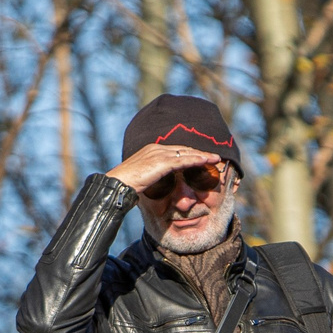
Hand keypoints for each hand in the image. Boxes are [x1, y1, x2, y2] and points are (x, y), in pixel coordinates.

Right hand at [107, 142, 221, 193]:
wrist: (117, 183)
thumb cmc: (126, 184)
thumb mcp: (143, 177)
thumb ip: (153, 176)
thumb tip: (157, 183)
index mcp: (152, 150)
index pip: (176, 150)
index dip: (190, 153)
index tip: (201, 157)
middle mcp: (156, 149)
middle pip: (184, 149)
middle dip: (199, 152)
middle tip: (213, 156)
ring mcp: (159, 154)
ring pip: (186, 153)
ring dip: (202, 156)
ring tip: (215, 158)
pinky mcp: (161, 162)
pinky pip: (183, 160)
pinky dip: (196, 160)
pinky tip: (206, 161)